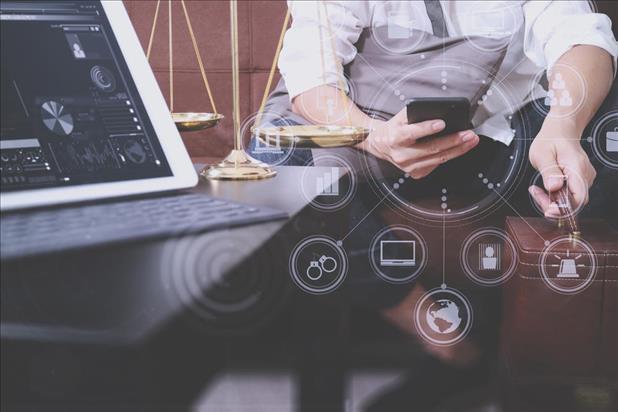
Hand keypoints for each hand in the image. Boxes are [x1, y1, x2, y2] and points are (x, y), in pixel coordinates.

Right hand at [357, 109, 479, 178]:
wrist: (380, 145)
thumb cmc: (394, 128)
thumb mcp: (400, 117)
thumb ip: (416, 113)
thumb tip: (440, 111)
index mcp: (395, 138)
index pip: (411, 133)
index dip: (427, 128)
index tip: (442, 123)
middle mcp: (401, 155)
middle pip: (431, 149)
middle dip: (453, 141)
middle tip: (468, 134)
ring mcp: (408, 167)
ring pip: (438, 159)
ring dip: (458, 150)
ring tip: (471, 140)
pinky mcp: (415, 173)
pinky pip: (436, 165)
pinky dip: (450, 156)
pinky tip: (460, 148)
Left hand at [528, 124, 595, 216]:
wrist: (560, 131)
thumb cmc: (551, 140)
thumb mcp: (542, 154)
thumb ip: (549, 171)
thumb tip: (554, 187)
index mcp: (577, 168)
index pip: (578, 198)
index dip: (564, 209)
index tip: (548, 209)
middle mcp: (584, 175)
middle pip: (573, 203)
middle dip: (553, 205)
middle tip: (536, 193)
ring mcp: (583, 179)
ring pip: (570, 201)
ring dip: (552, 200)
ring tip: (537, 189)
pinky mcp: (578, 181)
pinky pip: (568, 195)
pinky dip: (555, 196)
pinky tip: (545, 187)